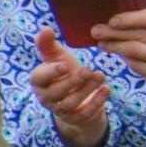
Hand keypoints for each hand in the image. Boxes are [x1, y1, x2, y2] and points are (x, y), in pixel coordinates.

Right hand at [30, 27, 109, 146]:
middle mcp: (47, 97)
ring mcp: (61, 109)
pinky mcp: (76, 118)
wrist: (78, 96)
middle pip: (55, 93)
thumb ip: (49, 44)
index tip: (64, 65)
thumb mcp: (57, 57)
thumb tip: (45, 28)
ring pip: (70, 104)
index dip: (50, 73)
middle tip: (88, 71)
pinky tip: (107, 89)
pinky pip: (84, 114)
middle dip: (72, 82)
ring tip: (100, 75)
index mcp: (40, 81)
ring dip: (86, 90)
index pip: (38, 78)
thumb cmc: (64, 72)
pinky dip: (96, 102)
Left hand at [91, 9, 145, 104]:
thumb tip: (115, 19)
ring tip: (101, 43)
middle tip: (96, 30)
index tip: (111, 20)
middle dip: (114, 32)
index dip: (128, 18)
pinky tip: (116, 54)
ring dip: (114, 45)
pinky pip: (135, 64)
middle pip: (138, 34)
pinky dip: (124, 58)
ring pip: (133, 49)